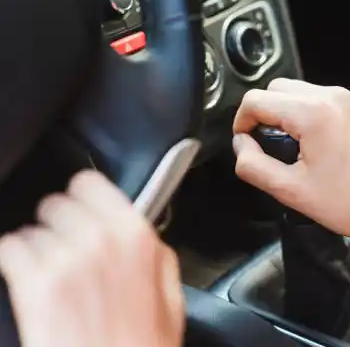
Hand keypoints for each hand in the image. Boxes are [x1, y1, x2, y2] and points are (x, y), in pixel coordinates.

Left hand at [0, 171, 183, 346]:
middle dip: (59, 224)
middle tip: (65, 249)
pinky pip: (9, 249)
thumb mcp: (170, 297)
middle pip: (57, 203)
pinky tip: (28, 280)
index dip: (83, 197)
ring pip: (32, 228)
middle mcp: (99, 240)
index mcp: (136, 237)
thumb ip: (157, 257)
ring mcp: (64, 260)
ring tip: (49, 274)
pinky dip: (13, 261)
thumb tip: (141, 235)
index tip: (81, 207)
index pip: (91, 183)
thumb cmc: (140, 346)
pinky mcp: (33, 285)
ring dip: (37, 247)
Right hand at [233, 78, 349, 245]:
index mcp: (312, 113)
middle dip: (266, 114)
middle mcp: (334, 97)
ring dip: (291, 114)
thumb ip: (254, 165)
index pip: (257, 100)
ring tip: (299, 149)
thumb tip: (241, 146)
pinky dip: (317, 117)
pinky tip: (325, 148)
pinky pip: (329, 102)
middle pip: (279, 88)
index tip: (247, 142)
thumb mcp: (290, 190)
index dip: (242, 122)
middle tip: (271, 146)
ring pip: (304, 92)